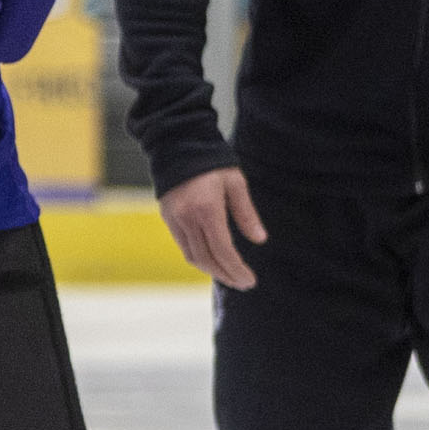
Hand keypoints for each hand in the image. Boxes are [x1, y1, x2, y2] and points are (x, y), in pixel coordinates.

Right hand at [159, 165, 266, 289]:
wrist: (177, 145)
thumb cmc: (212, 162)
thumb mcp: (236, 184)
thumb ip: (246, 214)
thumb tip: (260, 240)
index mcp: (207, 209)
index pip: (223, 250)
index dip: (237, 269)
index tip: (250, 280)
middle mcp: (188, 218)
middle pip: (207, 258)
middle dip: (226, 275)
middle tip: (243, 284)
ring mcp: (175, 219)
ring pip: (193, 256)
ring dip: (212, 270)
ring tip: (229, 276)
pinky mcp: (168, 218)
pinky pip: (184, 246)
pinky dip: (199, 258)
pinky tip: (212, 261)